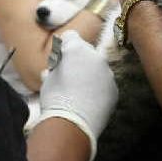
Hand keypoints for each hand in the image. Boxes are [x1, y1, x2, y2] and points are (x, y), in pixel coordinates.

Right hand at [38, 31, 117, 160]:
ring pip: (97, 68)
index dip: (63, 46)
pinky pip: (104, 83)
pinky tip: (88, 100)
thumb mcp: (47, 79)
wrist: (71, 124)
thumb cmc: (55, 99)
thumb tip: (55, 68)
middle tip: (68, 75)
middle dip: (78, 59)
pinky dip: (98, 88)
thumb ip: (55, 67)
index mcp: (76, 49)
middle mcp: (95, 57)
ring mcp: (107, 73)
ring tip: (78, 91)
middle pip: (86, 51)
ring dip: (89, 74)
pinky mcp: (114, 89)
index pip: (70, 36)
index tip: (59, 56)